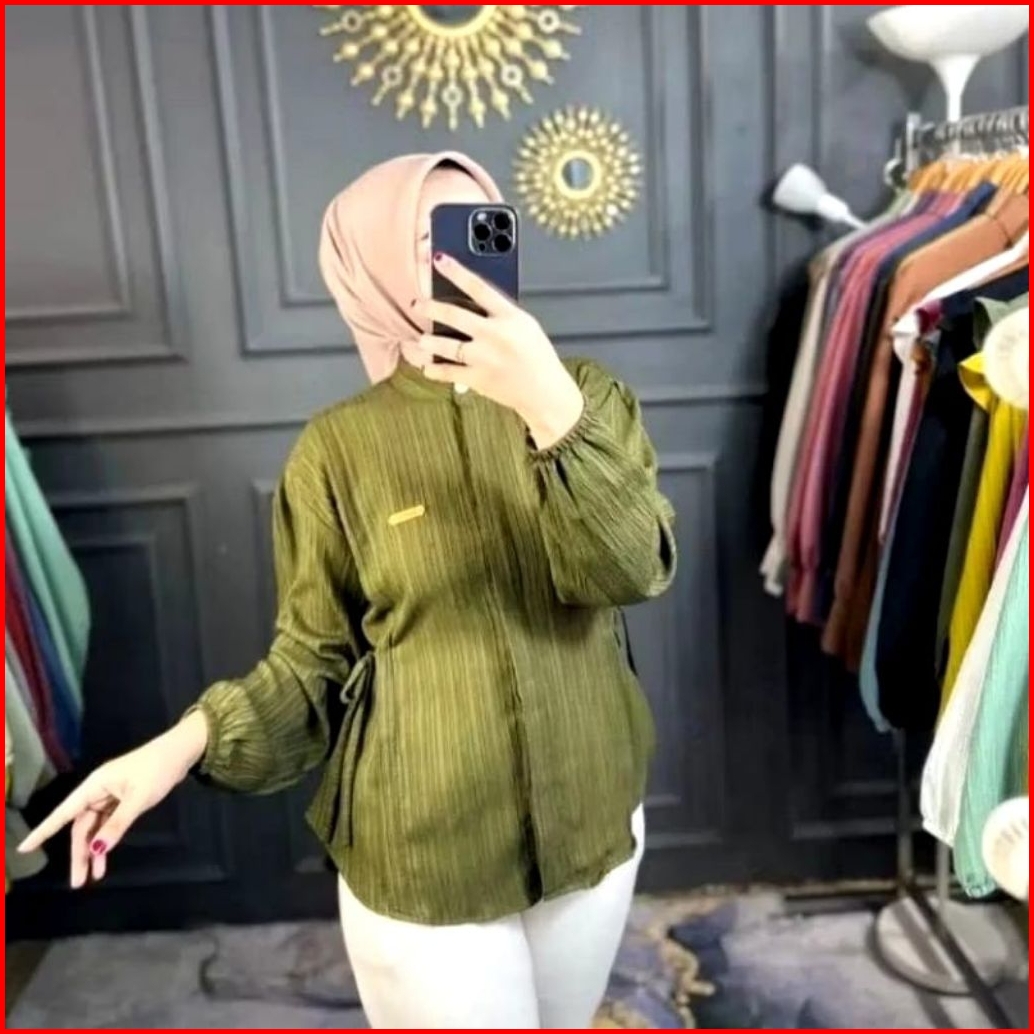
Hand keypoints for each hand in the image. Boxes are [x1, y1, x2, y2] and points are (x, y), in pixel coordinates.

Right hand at [17, 711, 208, 887]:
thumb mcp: (138, 799)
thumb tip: (96, 849)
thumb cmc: (157, 770)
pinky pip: (107, 824)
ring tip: (93, 877)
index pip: (63, 813)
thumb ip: (117, 824)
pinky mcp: (122, 799)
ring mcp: (110, 796)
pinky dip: (106, 840)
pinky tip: (105, 858)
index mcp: (94, 786)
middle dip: (79, 854)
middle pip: (80, 827)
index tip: (24, 848)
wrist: (180, 752)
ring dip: (93, 850)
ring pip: (94, 828)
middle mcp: (97, 791)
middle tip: (78, 882)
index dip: (44, 831)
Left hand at [412, 253, 585, 448]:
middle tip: (418, 304)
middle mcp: (494, 334)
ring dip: (429, 342)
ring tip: (420, 340)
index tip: (440, 260)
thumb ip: (501, 313)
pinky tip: (427, 367)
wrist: (545, 392)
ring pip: (447, 346)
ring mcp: (484, 358)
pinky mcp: (478, 378)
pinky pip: (449, 372)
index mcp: (509, 317)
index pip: (478, 287)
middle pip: (455, 315)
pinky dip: (435, 370)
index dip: (456, 271)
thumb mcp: (526, 325)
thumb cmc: (538, 357)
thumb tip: (473, 301)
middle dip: (432, 308)